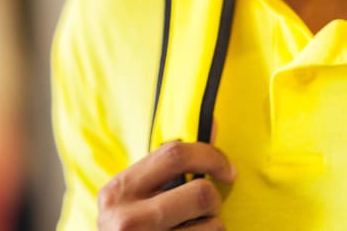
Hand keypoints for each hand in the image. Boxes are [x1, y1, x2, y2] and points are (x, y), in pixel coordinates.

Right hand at [97, 141, 235, 229]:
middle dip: (213, 201)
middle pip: (202, 193)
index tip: (227, 170)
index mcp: (119, 190)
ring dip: (212, 228)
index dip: (210, 156)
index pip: (174, 154)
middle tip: (206, 210)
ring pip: (213, 226)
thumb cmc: (130, 228)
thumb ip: (166, 167)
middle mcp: (127, 218)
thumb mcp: (135, 196)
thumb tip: (214, 125)